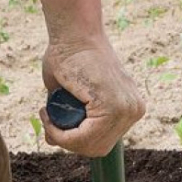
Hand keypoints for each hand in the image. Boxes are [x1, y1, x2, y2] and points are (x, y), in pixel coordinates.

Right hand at [39, 33, 144, 156]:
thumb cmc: (68, 55)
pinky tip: (48, 115)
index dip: (73, 141)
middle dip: (68, 142)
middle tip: (49, 121)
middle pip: (96, 148)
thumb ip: (72, 117)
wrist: (73, 32)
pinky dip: (61, 133)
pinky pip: (83, 137)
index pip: (102, 142)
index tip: (52, 122)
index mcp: (130, 107)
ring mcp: (127, 109)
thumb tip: (55, 141)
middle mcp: (134, 110)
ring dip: (61, 137)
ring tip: (46, 115)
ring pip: (88, 146)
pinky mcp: (113, 107)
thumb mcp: (73, 95)